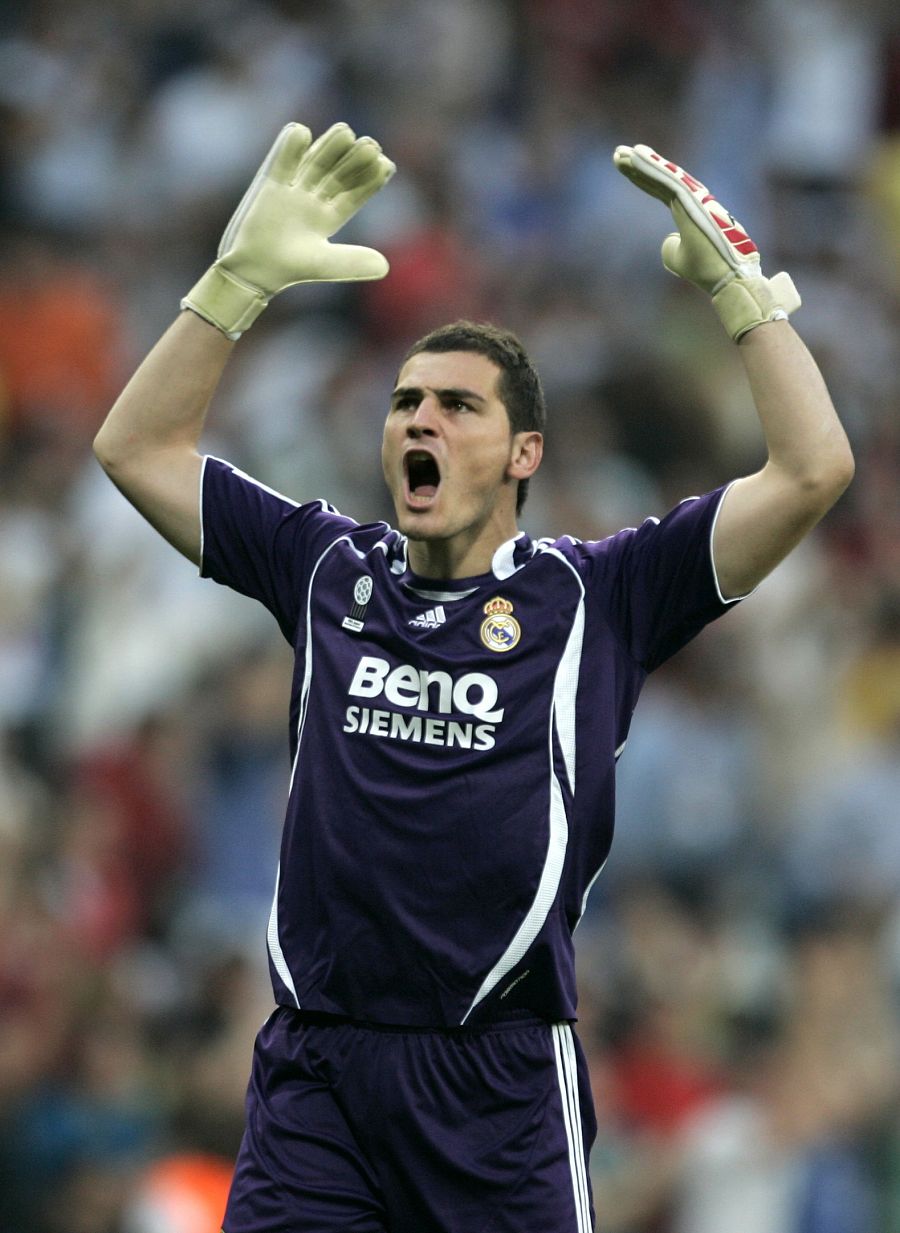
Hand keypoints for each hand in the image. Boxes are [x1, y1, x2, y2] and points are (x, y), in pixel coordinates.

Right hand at [183, 122, 395, 337]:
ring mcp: (292, 191)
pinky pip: (281, 163)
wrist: (253, 271)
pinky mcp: (269, 186)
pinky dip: (289, 149)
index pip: (354, 194)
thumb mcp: (325, 265)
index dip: (369, 181)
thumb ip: (353, 263)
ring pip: (314, 164)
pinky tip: (301, 131)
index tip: (386, 165)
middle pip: (338, 175)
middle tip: (370, 145)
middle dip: (353, 161)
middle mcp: (313, 200)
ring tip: (346, 132)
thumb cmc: (289, 270)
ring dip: (329, 148)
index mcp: (330, 217)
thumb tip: (385, 267)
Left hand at [613, 144, 799, 340]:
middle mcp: (691, 200)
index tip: (624, 166)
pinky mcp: (692, 201)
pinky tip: (635, 157)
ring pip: (663, 175)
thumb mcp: (682, 260)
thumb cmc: (709, 269)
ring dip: (641, 163)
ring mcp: (692, 199)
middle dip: (638, 165)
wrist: (727, 278)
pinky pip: (667, 180)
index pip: (660, 189)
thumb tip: (669, 240)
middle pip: (660, 178)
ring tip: (620, 153)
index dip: (642, 177)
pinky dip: (651, 168)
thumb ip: (672, 249)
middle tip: (617, 153)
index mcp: (688, 211)